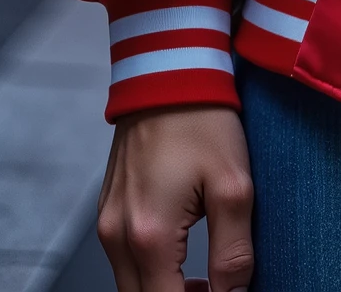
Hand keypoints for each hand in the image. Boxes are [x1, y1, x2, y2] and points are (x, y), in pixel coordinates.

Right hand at [97, 108, 253, 291]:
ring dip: (164, 291)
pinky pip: (124, 260)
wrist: (168, 71)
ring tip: (204, 282)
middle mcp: (117, 235)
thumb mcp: (233, 186)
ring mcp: (106, 223)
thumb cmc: (202, 120)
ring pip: (131, 285)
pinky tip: (181, 257)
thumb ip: (233, 252)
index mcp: (148, 236)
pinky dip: (150, 271)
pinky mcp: (106, 210)